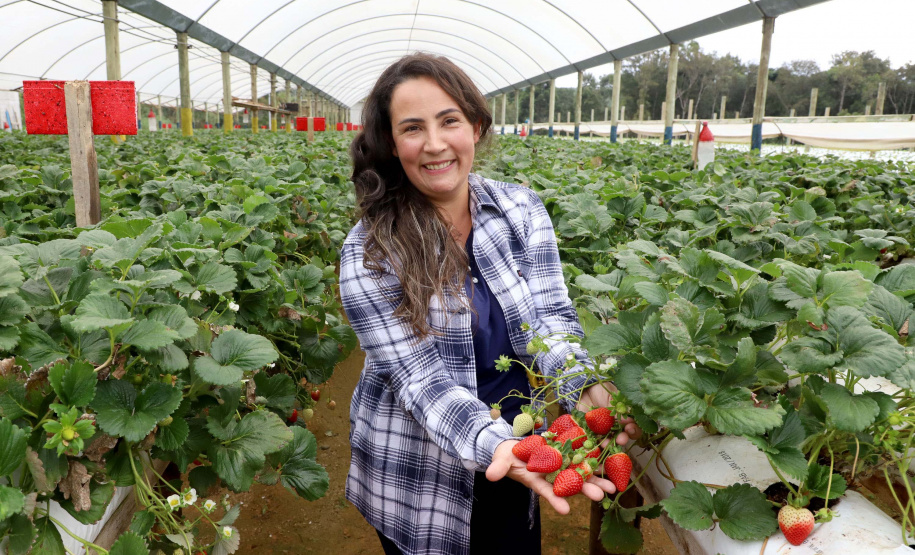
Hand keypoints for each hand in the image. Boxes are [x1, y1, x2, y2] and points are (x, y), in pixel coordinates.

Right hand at [485, 440, 616, 513]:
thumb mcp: (501, 461)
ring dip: (596, 479)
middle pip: (570, 484)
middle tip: (600, 497)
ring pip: (580, 472)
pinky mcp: (565, 451)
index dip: (556, 500)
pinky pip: (582, 454)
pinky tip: (609, 458)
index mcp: (537, 480)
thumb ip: (498, 468)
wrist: (514, 445)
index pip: (547, 492)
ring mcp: (561, 464)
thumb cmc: (507, 456)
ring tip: (612, 487)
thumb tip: (489, 475)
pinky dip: (594, 456)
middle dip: (585, 490)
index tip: (566, 511)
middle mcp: (552, 475)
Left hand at [577, 383, 641, 444]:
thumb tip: (628, 418)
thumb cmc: (603, 392)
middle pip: (621, 437)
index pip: (632, 428)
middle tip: (622, 439)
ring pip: (608, 441)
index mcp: (624, 419)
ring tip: (608, 444)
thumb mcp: (614, 398)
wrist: (586, 390)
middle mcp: (615, 428)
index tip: (631, 427)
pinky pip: (593, 439)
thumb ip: (621, 408)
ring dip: (609, 444)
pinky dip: (595, 443)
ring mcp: (603, 431)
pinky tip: (596, 444)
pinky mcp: (590, 432)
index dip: (634, 430)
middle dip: (622, 439)